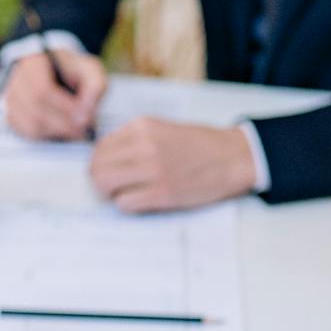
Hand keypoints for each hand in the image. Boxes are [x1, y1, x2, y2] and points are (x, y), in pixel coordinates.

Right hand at [4, 49, 105, 139]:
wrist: (59, 73)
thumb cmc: (74, 72)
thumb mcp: (91, 71)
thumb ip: (95, 88)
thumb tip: (86, 113)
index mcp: (34, 64)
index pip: (42, 89)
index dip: (64, 107)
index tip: (85, 117)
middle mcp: (17, 81)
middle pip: (36, 110)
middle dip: (64, 124)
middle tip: (84, 129)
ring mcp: (12, 100)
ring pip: (31, 125)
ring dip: (57, 132)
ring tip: (77, 131)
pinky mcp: (13, 116)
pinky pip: (28, 133)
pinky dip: (48, 136)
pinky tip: (63, 131)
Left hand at [88, 118, 256, 212]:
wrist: (233, 157)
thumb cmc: (199, 144)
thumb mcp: (163, 128)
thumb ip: (134, 138)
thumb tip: (104, 156)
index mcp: (143, 126)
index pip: (100, 146)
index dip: (101, 161)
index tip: (110, 169)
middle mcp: (144, 145)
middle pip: (97, 167)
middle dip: (99, 178)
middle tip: (112, 185)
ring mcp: (153, 170)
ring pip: (104, 184)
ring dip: (110, 192)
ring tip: (125, 192)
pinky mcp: (162, 193)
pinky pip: (124, 203)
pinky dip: (126, 204)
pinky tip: (140, 200)